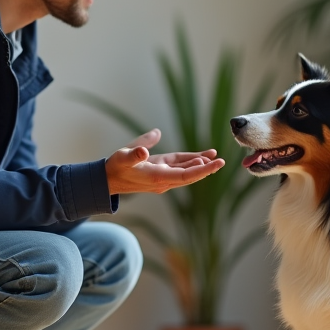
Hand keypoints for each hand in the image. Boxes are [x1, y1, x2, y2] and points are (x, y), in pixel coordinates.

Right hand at [105, 129, 224, 194]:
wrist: (107, 179)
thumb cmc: (115, 167)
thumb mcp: (122, 158)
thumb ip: (134, 154)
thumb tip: (144, 150)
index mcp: (158, 177)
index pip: (185, 175)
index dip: (202, 170)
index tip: (215, 164)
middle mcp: (164, 179)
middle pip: (190, 175)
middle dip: (206, 169)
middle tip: (221, 161)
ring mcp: (163, 176)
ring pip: (187, 171)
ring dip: (200, 164)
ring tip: (215, 156)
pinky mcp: (161, 171)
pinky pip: (180, 167)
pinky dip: (191, 161)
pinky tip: (203, 156)